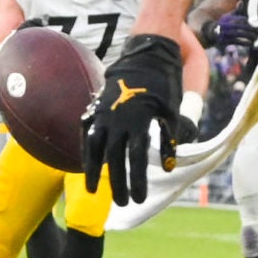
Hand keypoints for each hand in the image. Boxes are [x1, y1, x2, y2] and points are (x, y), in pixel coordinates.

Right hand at [81, 33, 185, 204]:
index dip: (137, 181)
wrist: (145, 55)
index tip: (139, 198)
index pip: (136, 159)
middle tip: (122, 202)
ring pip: (94, 148)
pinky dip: (86, 151)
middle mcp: (118, 120)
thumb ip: (168, 140)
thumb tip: (167, 167)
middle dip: (118, 183)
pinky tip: (87, 165)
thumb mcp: (171, 111)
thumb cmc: (163, 84)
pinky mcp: (95, 108)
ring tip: (95, 190)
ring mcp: (103, 114)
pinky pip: (87, 135)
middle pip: (115, 159)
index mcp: (138, 121)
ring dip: (94, 171)